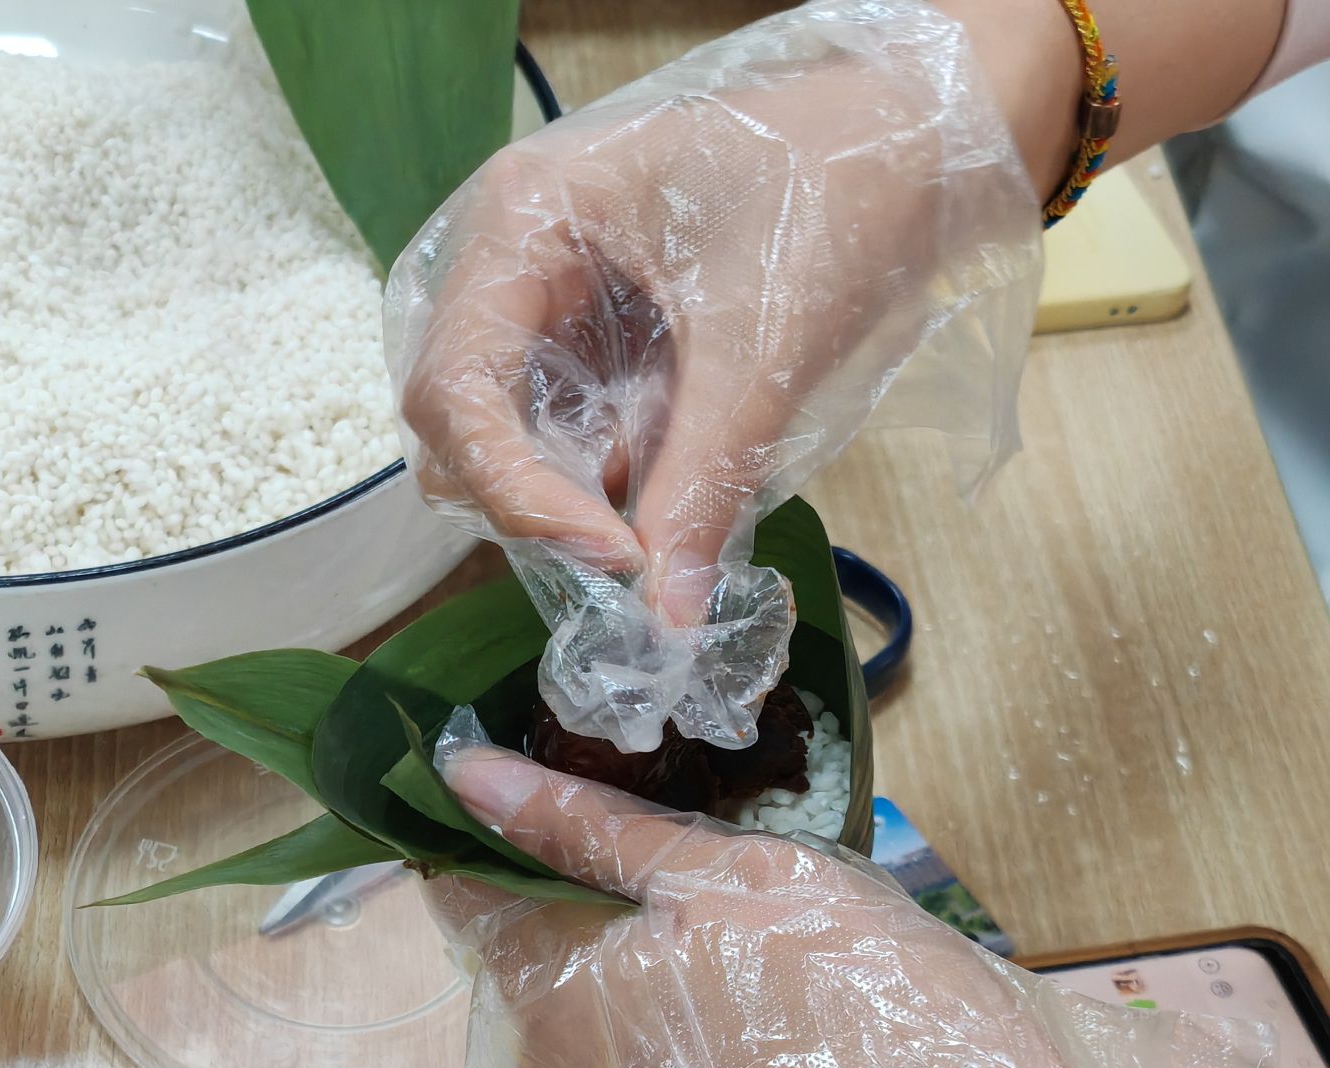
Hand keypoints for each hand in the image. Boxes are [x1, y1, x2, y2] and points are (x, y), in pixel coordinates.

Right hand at [384, 2, 1040, 750]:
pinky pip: (572, 433)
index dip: (516, 489)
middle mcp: (509, 260)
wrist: (922, 142)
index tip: (615, 554)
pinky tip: (687, 452)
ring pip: (513, 440)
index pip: (456, 390)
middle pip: (464, 424)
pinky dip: (621, 472)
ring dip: (584, 488)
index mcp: (522, 224)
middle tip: (638, 551)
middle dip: (542, 497)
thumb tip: (667, 615)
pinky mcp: (590, 337)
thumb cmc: (839, 189)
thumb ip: (702, 479)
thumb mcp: (765, 342)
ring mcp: (545, 299)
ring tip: (683, 484)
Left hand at [433, 744, 1278, 1067]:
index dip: (501, 836)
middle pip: (515, 977)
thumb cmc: (870, 1018)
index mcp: (542, 994)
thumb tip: (468, 772)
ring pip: (567, 1056)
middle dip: (569, 918)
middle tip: (679, 880)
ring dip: (614, 1002)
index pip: (464, 893)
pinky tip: (747, 1065)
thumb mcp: (743, 883)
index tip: (559, 800)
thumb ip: (592, 830)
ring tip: (729, 973)